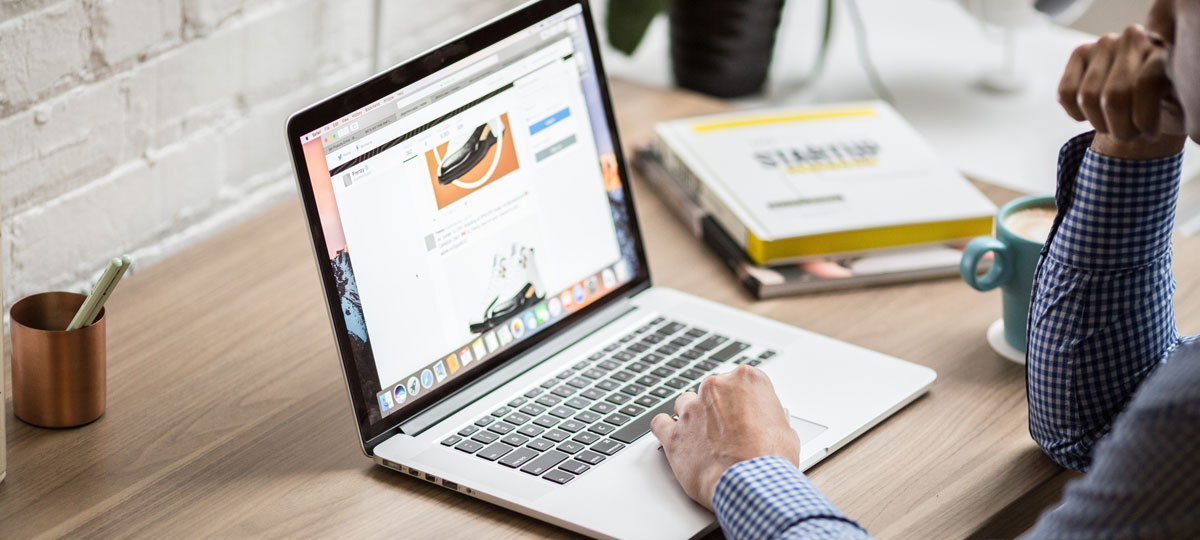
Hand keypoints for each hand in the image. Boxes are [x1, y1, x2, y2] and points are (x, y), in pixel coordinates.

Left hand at [650, 365, 800, 509]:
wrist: (751, 484)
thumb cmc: (771, 459)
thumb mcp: (787, 432)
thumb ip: (774, 418)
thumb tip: (773, 418)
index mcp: (746, 380)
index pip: (741, 381)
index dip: (743, 401)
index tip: (746, 415)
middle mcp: (716, 387)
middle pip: (712, 390)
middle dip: (718, 408)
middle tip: (729, 432)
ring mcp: (691, 409)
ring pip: (685, 403)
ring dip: (692, 417)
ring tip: (704, 438)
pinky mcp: (674, 433)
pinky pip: (660, 423)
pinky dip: (665, 429)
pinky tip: (676, 438)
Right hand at [1058, 24, 1186, 159]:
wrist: (1145, 93)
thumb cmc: (1163, 104)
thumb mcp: (1176, 107)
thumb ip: (1172, 104)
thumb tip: (1156, 103)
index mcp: (1164, 51)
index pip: (1146, 84)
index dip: (1144, 119)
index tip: (1149, 135)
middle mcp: (1134, 39)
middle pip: (1114, 96)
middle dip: (1120, 128)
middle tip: (1129, 134)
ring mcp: (1104, 43)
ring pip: (1087, 97)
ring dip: (1099, 123)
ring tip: (1114, 125)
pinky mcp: (1080, 52)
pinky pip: (1066, 93)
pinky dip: (1076, 113)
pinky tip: (1092, 113)